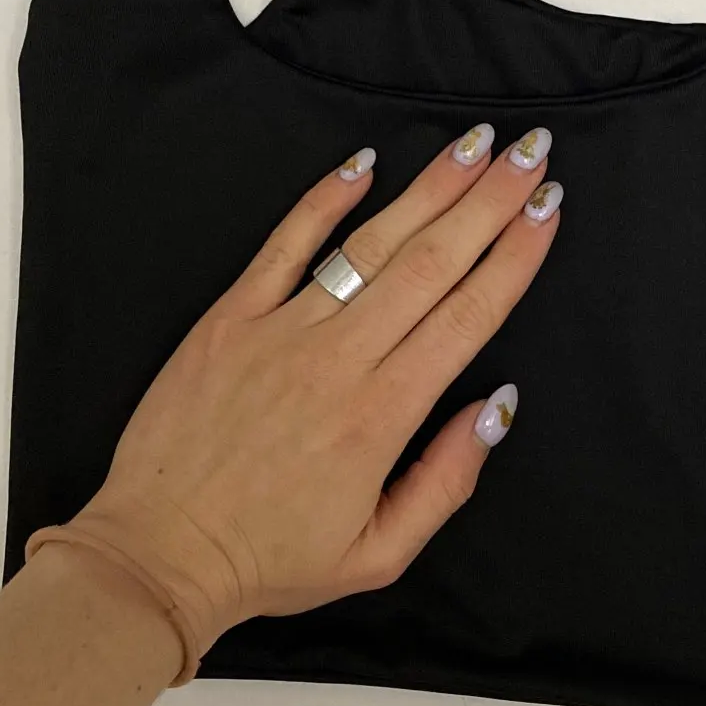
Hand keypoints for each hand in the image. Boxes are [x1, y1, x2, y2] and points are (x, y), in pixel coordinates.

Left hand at [43, 124, 562, 674]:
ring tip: (474, 144)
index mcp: (384, 416)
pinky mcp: (229, 318)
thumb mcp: (380, 554)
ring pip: (371, 244)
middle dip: (489, 202)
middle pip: (432, 264)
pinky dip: (324, 198)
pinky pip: (284, 245)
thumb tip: (499, 406)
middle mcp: (340, 359)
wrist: (157, 554)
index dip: (515, 256)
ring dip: (429, 188)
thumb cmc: (271, 560)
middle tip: (531, 151)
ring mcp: (282, 330)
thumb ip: (447, 480)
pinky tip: (364, 161)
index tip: (548, 208)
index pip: (468, 316)